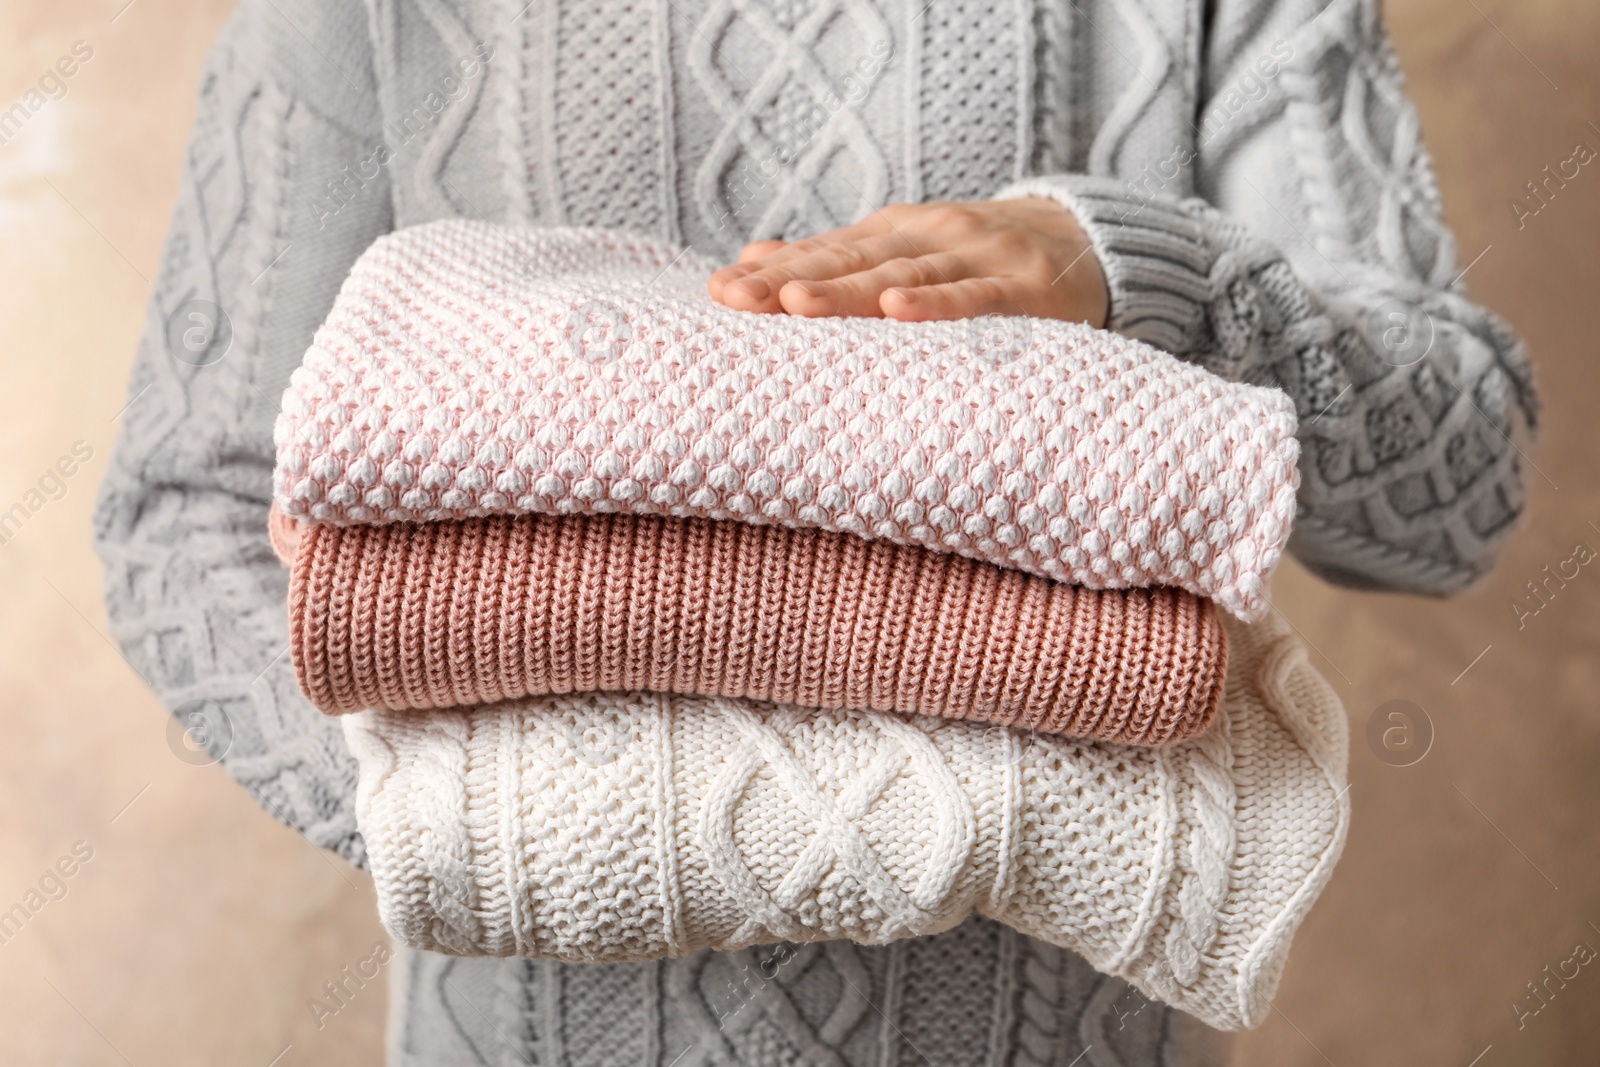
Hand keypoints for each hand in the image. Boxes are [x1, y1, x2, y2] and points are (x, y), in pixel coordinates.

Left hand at [707, 198, 1108, 326]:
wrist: (1088, 246)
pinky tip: (898, 309)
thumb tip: (752, 259)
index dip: (771, 273)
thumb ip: (836, 258)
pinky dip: (937, 302)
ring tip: (796, 304)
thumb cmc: (980, 263)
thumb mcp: (905, 249)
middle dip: (789, 281)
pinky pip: (974, 298)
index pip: (822, 254)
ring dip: (848, 292)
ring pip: (902, 275)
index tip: (719, 291)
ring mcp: (974, 258)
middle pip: (848, 262)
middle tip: (737, 299)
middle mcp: (926, 237)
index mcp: (892, 235)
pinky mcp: (1020, 288)